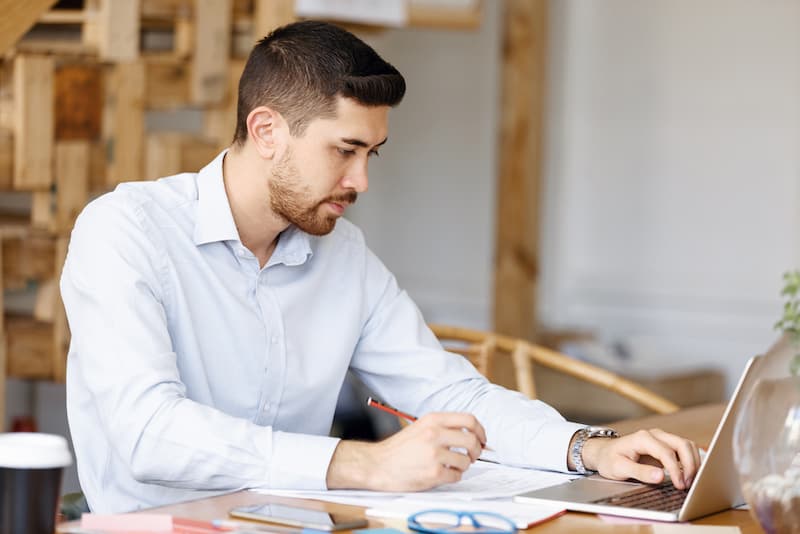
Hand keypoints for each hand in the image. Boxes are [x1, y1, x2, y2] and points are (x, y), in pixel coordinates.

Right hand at [326, 412, 486, 490]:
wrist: (377, 464)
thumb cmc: (399, 448)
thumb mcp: (421, 427)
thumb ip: (444, 427)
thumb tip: (472, 435)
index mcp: (433, 420)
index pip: (469, 420)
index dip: (481, 431)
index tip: (482, 439)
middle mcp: (434, 434)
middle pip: (472, 441)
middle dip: (477, 451)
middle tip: (473, 456)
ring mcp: (434, 454)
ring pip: (466, 461)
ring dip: (462, 466)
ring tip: (450, 465)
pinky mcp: (433, 473)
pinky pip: (456, 476)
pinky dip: (452, 477)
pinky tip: (441, 474)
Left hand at [579, 429, 700, 488]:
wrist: (603, 453)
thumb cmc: (609, 459)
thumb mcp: (619, 468)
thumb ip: (640, 472)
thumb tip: (660, 476)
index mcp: (642, 438)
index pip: (667, 452)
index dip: (676, 470)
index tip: (679, 485)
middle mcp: (654, 435)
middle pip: (682, 445)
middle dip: (690, 465)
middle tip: (688, 484)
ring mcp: (661, 438)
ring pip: (686, 445)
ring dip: (692, 462)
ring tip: (690, 482)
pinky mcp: (664, 445)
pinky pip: (683, 450)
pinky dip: (690, 461)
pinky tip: (689, 475)